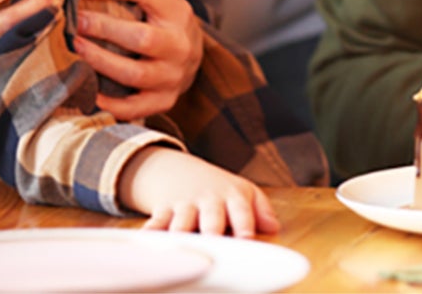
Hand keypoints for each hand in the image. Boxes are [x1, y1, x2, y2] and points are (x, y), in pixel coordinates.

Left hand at [74, 0, 202, 119]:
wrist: (190, 55)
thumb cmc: (163, 17)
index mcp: (178, 10)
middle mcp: (180, 43)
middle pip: (141, 37)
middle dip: (104, 27)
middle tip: (74, 20)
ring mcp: (173, 75)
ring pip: (134, 74)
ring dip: (100, 62)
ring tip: (75, 49)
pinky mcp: (164, 100)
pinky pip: (135, 107)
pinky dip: (110, 102)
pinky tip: (88, 89)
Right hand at [120, 146, 279, 236]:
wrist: (182, 172)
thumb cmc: (219, 190)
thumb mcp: (243, 192)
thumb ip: (260, 210)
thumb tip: (274, 227)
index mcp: (233, 196)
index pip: (242, 211)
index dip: (244, 225)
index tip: (246, 240)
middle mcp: (209, 200)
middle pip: (211, 219)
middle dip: (212, 233)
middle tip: (213, 248)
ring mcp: (185, 205)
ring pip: (182, 223)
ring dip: (181, 235)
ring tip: (181, 250)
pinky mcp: (163, 211)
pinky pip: (155, 223)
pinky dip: (150, 233)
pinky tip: (147, 243)